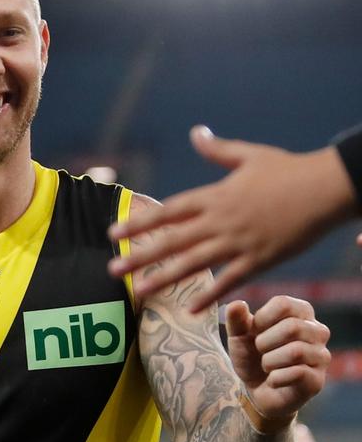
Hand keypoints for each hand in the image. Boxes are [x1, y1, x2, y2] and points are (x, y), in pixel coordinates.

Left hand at [108, 126, 354, 312]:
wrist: (329, 188)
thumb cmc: (290, 170)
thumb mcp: (250, 155)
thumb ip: (218, 150)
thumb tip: (196, 132)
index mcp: (215, 196)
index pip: (168, 211)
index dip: (140, 223)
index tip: (114, 233)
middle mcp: (221, 221)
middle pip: (172, 241)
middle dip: (139, 256)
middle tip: (111, 270)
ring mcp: (240, 242)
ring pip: (194, 264)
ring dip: (163, 278)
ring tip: (137, 291)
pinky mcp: (261, 260)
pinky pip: (230, 281)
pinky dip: (210, 296)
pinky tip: (190, 309)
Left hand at [224, 296, 328, 429]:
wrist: (255, 391)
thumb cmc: (251, 356)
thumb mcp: (238, 336)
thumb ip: (236, 320)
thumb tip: (236, 304)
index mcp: (301, 313)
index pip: (285, 304)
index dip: (262, 318)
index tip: (256, 331)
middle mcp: (318, 332)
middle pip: (293, 327)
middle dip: (265, 342)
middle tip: (261, 352)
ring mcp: (321, 356)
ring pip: (296, 351)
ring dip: (269, 361)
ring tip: (267, 366)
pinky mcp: (317, 380)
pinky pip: (297, 373)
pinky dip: (275, 378)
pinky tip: (273, 380)